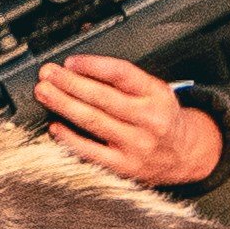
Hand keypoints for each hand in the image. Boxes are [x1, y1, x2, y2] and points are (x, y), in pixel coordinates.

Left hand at [26, 54, 221, 189]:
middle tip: (47, 74)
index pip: (122, 74)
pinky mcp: (125, 166)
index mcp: (155, 94)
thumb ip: (123, 80)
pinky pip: (91, 152)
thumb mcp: (154, 91)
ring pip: (93, 121)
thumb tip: (80, 69)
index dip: (93, 66)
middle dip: (70, 83)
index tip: (70, 61)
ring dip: (64, 105)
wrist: (185, 154)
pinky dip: (70, 138)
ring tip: (44, 93)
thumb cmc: (161, 117)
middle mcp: (148, 119)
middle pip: (103, 97)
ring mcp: (136, 145)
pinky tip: (55, 127)